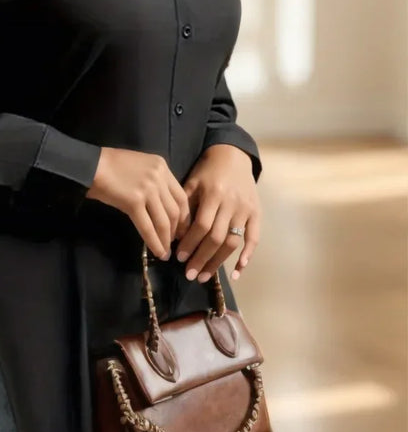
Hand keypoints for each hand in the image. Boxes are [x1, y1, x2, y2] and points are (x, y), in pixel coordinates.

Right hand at [85, 147, 190, 259]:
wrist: (90, 165)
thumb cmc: (110, 165)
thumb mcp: (140, 166)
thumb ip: (154, 181)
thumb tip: (161, 205)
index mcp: (162, 167)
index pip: (181, 196)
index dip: (184, 216)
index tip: (182, 229)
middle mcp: (159, 177)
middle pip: (175, 210)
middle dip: (177, 230)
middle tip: (174, 242)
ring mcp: (147, 189)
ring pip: (164, 221)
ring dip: (166, 239)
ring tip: (165, 251)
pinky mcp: (134, 201)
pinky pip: (147, 227)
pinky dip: (154, 242)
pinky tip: (157, 252)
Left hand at [175, 144, 260, 281]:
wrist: (233, 155)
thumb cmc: (207, 171)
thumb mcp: (191, 183)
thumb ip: (184, 207)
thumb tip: (174, 236)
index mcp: (214, 194)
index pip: (201, 225)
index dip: (190, 243)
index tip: (178, 257)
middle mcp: (232, 203)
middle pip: (216, 237)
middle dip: (201, 258)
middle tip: (189, 274)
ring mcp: (246, 210)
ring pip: (233, 242)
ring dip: (218, 262)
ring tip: (204, 276)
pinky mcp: (257, 214)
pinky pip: (253, 239)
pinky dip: (247, 256)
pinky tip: (237, 272)